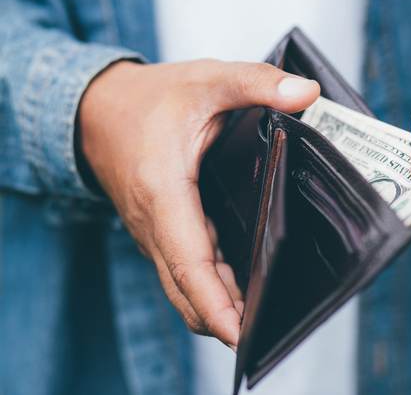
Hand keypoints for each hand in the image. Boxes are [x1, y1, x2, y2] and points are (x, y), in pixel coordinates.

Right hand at [78, 59, 319, 346]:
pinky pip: (184, 272)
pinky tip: (244, 289)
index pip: (188, 261)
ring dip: (219, 306)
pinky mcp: (161, 234)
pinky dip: (210, 288)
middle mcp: (154, 224)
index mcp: (163, 191)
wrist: (98, 109)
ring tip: (267, 317)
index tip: (240, 334)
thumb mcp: (207, 80)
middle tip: (273, 331)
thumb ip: (257, 82)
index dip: (214, 302)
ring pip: (185, 286)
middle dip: (224, 317)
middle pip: (187, 289)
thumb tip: (307, 93)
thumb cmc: (151, 98)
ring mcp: (155, 234)